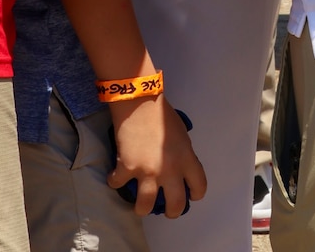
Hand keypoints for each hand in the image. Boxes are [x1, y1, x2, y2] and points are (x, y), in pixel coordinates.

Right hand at [108, 95, 206, 218]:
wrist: (140, 102)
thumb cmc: (162, 114)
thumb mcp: (182, 135)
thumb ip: (182, 155)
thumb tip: (178, 169)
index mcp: (186, 159)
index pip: (200, 186)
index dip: (195, 194)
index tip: (190, 195)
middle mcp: (169, 170)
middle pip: (175, 205)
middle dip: (172, 212)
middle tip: (167, 210)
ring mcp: (147, 171)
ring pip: (146, 205)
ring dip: (142, 208)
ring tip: (141, 205)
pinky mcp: (127, 168)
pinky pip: (118, 184)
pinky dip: (115, 181)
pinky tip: (115, 177)